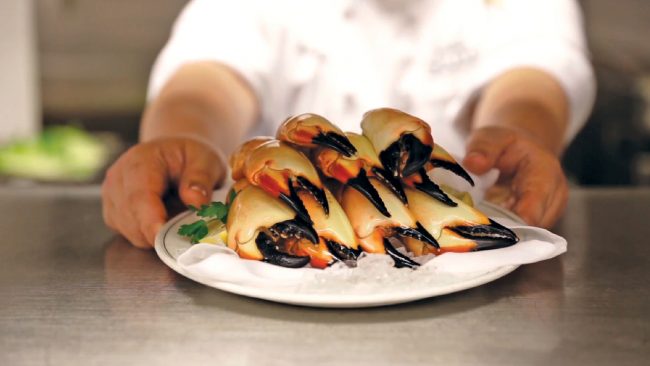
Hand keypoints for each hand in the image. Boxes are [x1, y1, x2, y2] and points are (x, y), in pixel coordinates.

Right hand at [102, 137, 225, 247]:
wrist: (174, 154)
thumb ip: (201, 178)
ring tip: (177, 217)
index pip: (139, 196)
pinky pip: (129, 234)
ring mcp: (111, 195)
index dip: (149, 220)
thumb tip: (196, 202)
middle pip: (132, 218)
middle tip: (188, 230)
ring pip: (130, 231)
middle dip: (159, 232)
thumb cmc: (188, 157)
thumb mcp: (205, 159)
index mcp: (140, 161)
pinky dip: (149, 235)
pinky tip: (164, 221)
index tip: (161, 237)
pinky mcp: (113, 211)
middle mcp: (118, 178)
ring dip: (156, 234)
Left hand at [462, 126, 567, 227]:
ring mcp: (549, 212)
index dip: (512, 221)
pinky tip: (485, 229)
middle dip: (504, 231)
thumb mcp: (492, 137)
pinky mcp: (539, 222)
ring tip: (477, 228)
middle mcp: (554, 196)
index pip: (534, 205)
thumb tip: (473, 163)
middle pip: (532, 226)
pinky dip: (503, 234)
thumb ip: (484, 147)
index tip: (488, 228)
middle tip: (474, 230)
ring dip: (503, 234)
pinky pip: (522, 235)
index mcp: (545, 173)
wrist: (521, 150)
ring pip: (528, 235)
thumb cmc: (506, 144)